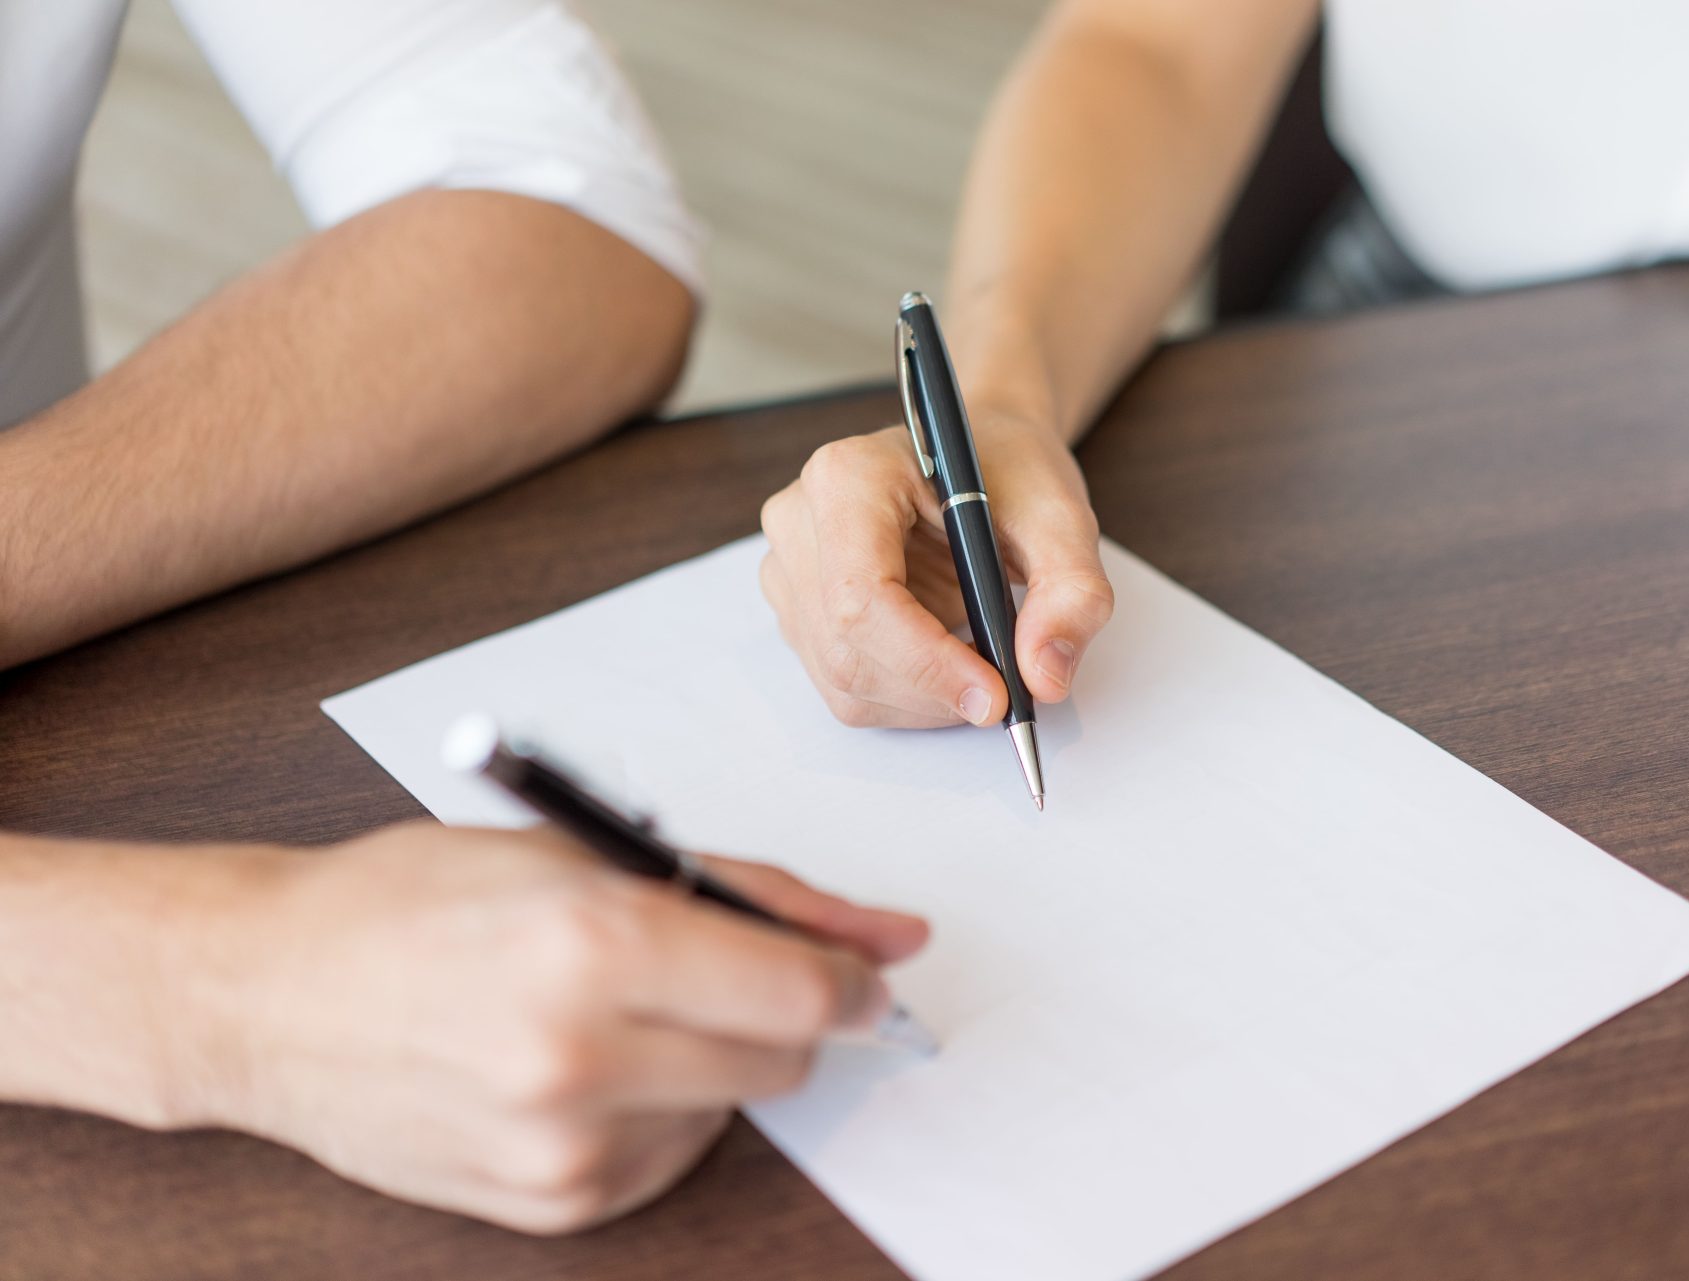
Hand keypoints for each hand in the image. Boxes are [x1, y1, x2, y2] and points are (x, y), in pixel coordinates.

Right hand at [179, 822, 927, 1233]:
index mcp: (594, 940)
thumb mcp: (587, 850)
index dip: (844, 977)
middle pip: (781, 1060)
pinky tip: (579, 1065)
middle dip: (775, 1012)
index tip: (851, 967)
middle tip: (713, 970)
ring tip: (610, 1008)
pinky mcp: (548, 1204)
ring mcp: (560, 1145)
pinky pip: (669, 1157)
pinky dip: (656, 1111)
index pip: (798, 992)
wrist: (268, 993)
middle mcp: (580, 1055)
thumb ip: (753, 892)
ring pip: (730, 1108)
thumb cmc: (415, 898)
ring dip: (707, 1058)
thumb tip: (888, 938)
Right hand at [759, 411, 1114, 727]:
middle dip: (933, 693)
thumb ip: (1071, 593)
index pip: (862, 597)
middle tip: (1005, 693)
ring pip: (843, 681)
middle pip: (847, 652)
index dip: (925, 663)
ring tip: (981, 664)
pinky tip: (949, 663)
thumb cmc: (1010, 473)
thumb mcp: (1062, 519)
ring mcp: (789, 569)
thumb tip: (1045, 677)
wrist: (983, 458)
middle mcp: (800, 521)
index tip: (994, 696)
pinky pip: (843, 686)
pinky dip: (908, 698)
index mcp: (848, 476)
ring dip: (924, 702)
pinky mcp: (798, 609)